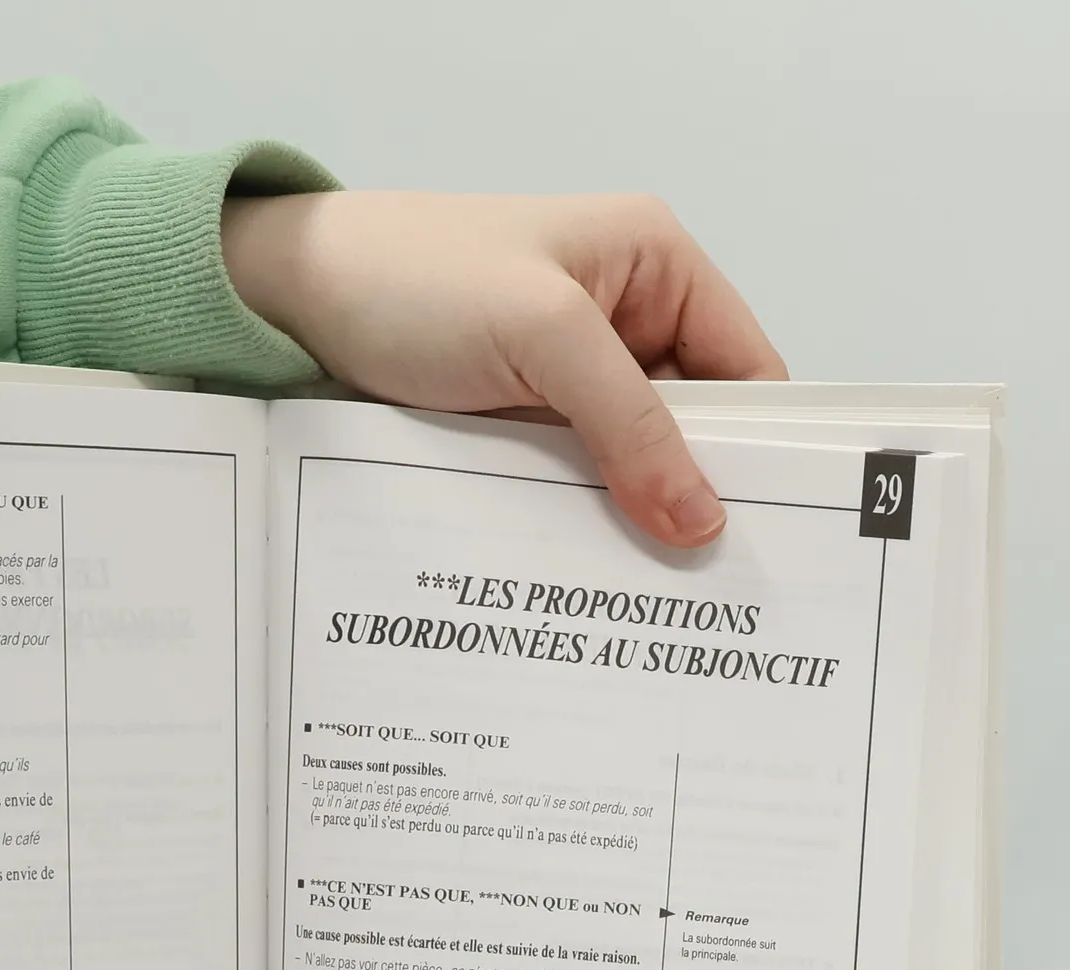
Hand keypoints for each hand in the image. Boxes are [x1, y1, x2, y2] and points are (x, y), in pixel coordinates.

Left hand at [222, 191, 786, 546]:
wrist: (291, 299)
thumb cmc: (412, 281)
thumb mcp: (541, 338)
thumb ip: (630, 426)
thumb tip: (702, 520)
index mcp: (653, 264)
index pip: (746, 367)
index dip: (765, 447)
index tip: (777, 536)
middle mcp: (621, 318)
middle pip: (691, 427)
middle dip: (697, 498)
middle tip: (715, 594)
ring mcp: (565, 378)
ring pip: (628, 465)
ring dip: (633, 522)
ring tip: (655, 605)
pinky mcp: (516, 424)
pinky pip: (570, 482)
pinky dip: (578, 523)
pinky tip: (587, 580)